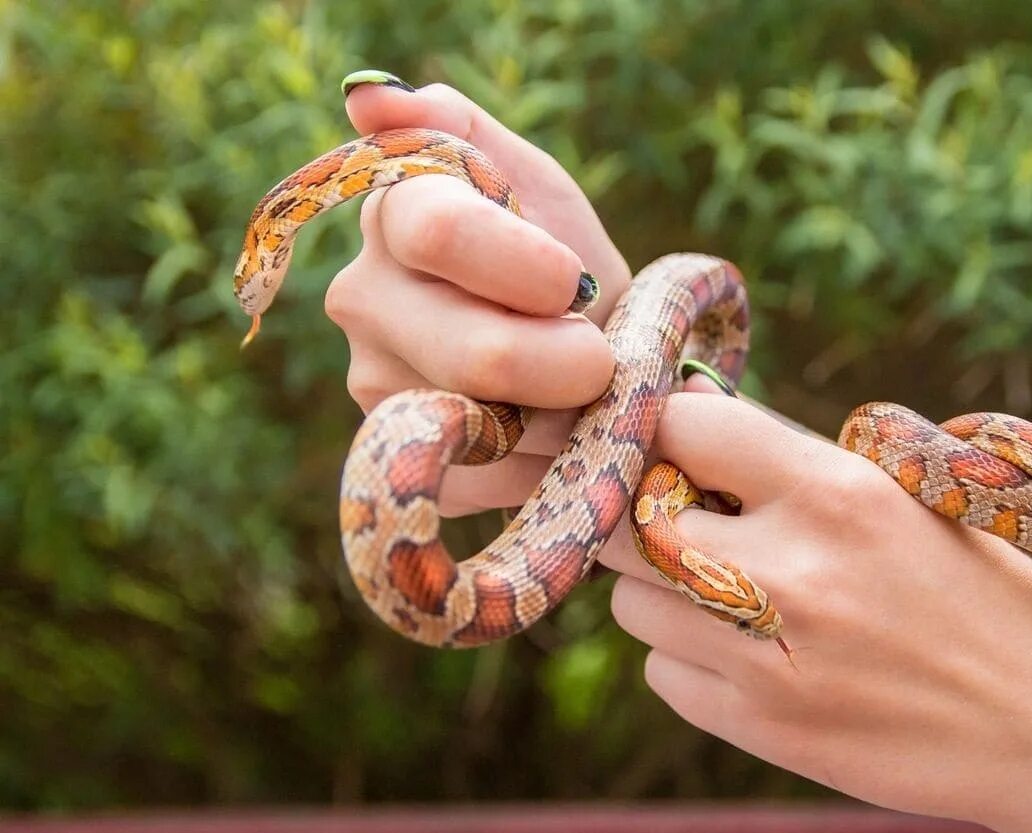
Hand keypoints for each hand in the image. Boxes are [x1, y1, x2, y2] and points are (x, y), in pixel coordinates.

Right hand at [326, 76, 630, 515]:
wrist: (575, 351)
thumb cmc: (560, 259)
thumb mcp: (535, 185)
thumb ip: (461, 132)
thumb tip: (369, 94)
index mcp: (396, 211)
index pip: (438, 233)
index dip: (522, 267)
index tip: (573, 283)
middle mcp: (362, 296)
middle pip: (473, 350)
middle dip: (565, 362)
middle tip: (601, 357)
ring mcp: (372, 381)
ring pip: (487, 421)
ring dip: (556, 412)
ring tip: (567, 383)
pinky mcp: (400, 451)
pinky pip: (488, 470)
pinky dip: (536, 455)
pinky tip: (538, 424)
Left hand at [605, 386, 1031, 832]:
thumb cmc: (995, 593)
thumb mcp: (914, 499)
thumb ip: (802, 468)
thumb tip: (696, 430)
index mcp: (838, 492)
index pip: (683, 426)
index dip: (673, 434)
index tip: (686, 450)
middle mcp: (788, 570)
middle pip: (630, 521)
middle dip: (649, 516)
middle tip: (691, 523)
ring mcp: (765, 656)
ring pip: (632, 603)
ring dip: (666, 593)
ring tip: (734, 596)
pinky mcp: (759, 727)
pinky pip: (663, 673)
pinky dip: (689, 661)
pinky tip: (752, 655)